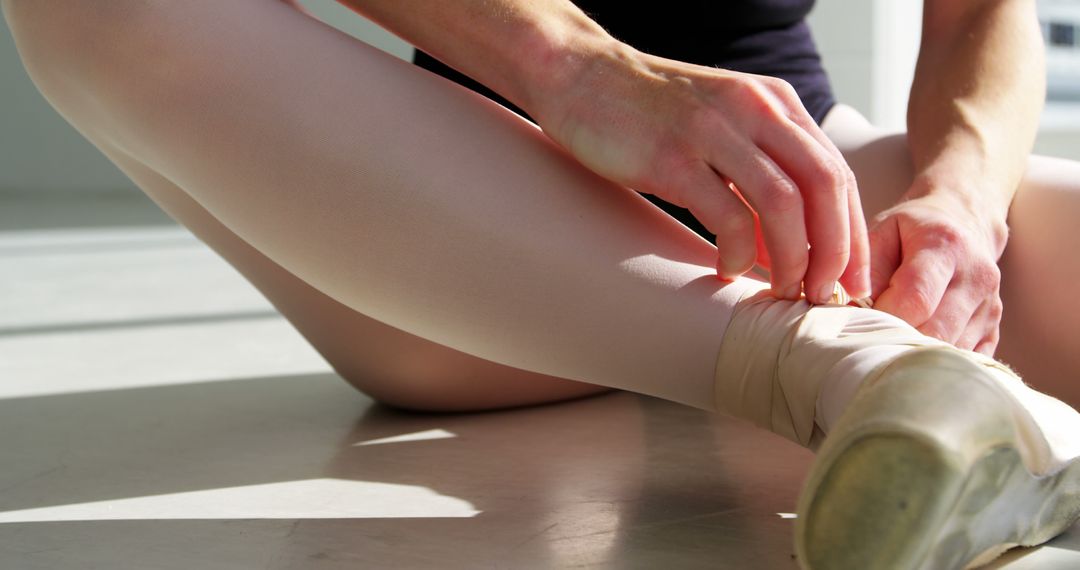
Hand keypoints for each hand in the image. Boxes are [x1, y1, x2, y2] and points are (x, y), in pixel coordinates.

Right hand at [531, 45, 869, 302]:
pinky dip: (736, 251)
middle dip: (834, 250)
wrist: (582, 76)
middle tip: (826, 295)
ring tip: (783, 290)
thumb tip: (781, 246)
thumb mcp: (721, 122)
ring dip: (792, 258)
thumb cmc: (649, 112)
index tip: (848, 279)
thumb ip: (758, 170)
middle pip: (823, 186)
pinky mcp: (672, 156)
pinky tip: (727, 268)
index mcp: (774, 101)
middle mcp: (754, 109)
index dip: (851, 232)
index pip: (836, 171)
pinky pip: (726, 214)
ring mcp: (713, 131)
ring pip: (783, 203)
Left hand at [868, 191, 1007, 354]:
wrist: (965, 221)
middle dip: (898, 339)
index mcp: (945, 246)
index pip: (916, 299)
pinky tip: (918, 347)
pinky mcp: (994, 328)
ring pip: (950, 351)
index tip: (860, 318)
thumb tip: (855, 313)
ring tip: (893, 337)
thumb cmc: (913, 230)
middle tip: (872, 334)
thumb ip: (868, 270)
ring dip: (916, 353)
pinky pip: (966, 360)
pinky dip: (937, 362)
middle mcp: (977, 277)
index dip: (883, 317)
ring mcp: (990, 306)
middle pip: (935, 332)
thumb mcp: (882, 231)